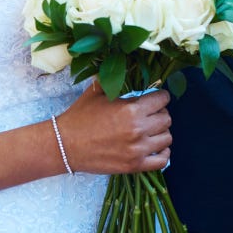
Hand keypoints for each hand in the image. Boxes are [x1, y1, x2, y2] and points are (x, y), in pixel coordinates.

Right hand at [56, 82, 171, 174]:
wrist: (65, 145)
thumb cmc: (80, 116)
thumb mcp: (96, 92)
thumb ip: (113, 80)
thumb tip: (126, 67)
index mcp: (131, 109)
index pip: (162, 100)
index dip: (160, 97)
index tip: (155, 99)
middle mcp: (138, 129)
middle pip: (166, 118)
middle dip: (160, 113)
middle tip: (150, 114)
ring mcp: (137, 150)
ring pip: (167, 138)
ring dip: (161, 132)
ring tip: (151, 130)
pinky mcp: (134, 165)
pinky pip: (162, 160)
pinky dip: (163, 153)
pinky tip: (156, 147)